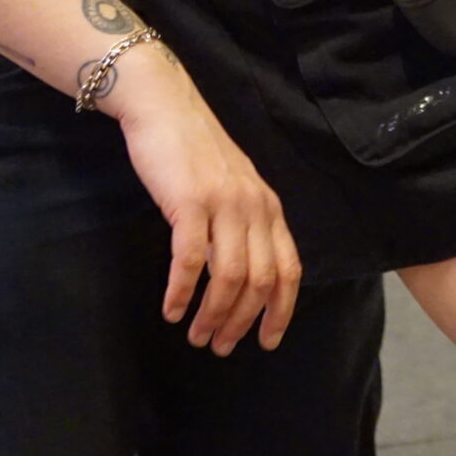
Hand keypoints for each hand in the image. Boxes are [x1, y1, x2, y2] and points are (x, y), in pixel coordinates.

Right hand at [105, 48, 303, 353]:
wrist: (166, 108)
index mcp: (270, 207)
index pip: (289, 269)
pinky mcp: (190, 202)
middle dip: (242, 322)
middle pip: (261, 280)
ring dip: (213, 314)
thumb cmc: (195, 154)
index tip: (267, 342)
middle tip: (220, 347)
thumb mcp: (234, 189)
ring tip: (196, 336)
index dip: (281, 310)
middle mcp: (255, 207)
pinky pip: (191, 259)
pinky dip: (182, 291)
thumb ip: (245, 225)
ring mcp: (224, 203)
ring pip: (229, 276)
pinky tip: (171, 310)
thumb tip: (245, 277)